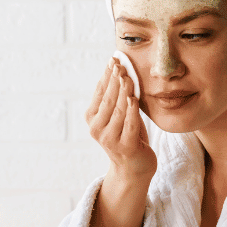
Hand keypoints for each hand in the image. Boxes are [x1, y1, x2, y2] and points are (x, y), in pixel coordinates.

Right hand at [86, 59, 155, 182]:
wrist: (134, 167)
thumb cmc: (128, 135)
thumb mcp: (120, 114)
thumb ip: (118, 96)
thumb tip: (119, 69)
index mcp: (92, 118)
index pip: (100, 92)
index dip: (107, 75)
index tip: (113, 59)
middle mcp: (97, 129)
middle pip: (108, 99)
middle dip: (114, 80)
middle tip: (120, 63)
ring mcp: (110, 139)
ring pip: (118, 110)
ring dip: (123, 91)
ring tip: (128, 76)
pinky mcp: (126, 147)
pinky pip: (129, 125)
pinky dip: (131, 111)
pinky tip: (133, 98)